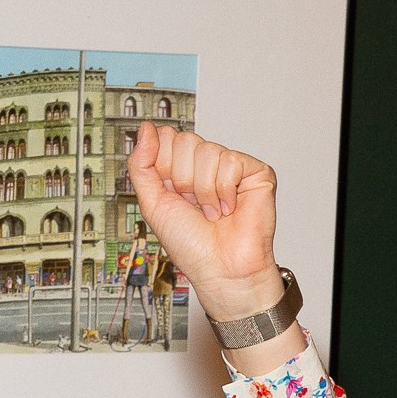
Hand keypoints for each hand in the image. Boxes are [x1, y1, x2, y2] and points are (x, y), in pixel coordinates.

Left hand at [126, 123, 282, 321]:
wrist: (220, 269)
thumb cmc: (190, 245)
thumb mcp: (152, 204)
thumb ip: (141, 165)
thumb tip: (146, 128)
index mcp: (180, 170)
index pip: (165, 138)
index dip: (162, 165)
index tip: (170, 193)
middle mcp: (205, 165)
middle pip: (184, 140)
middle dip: (182, 180)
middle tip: (192, 205)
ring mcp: (230, 167)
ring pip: (206, 151)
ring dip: (203, 190)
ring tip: (212, 212)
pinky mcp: (255, 171)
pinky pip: (230, 161)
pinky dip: (224, 191)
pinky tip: (229, 208)